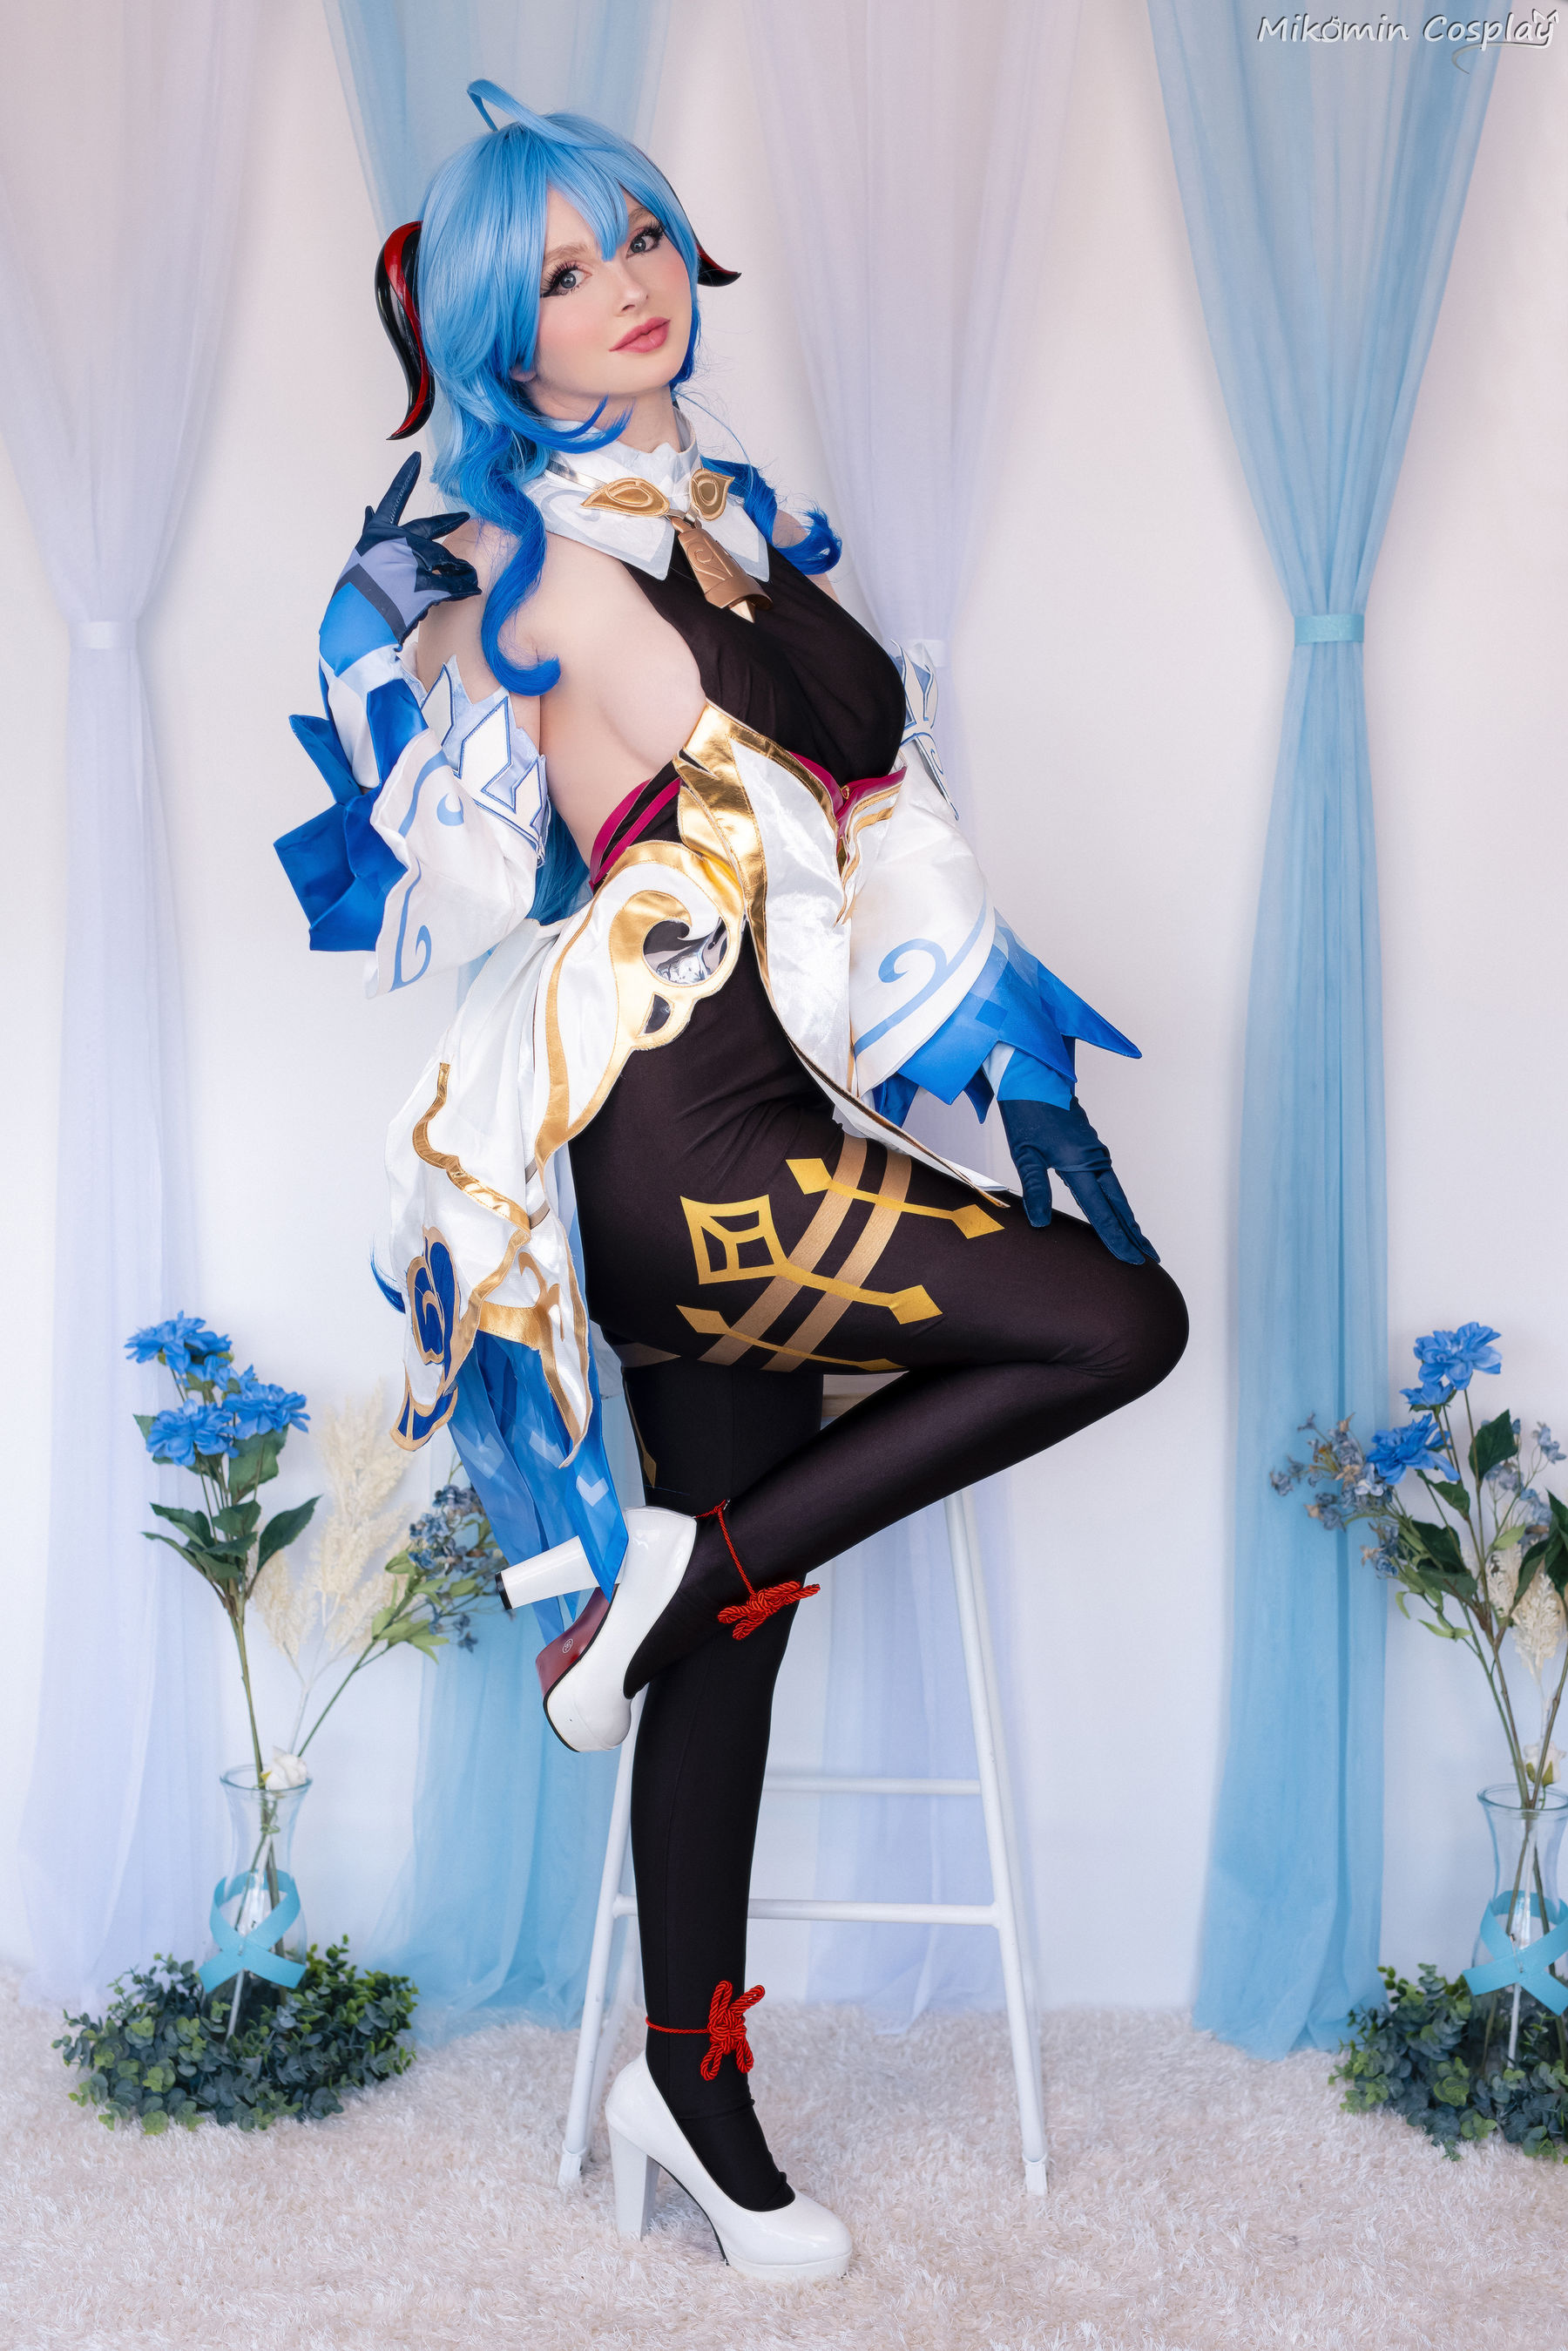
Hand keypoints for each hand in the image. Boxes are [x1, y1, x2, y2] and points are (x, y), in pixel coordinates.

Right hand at [340, 453, 478, 642]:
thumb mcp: (361, 559)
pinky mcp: (424, 587)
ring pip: (446, 561)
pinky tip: (473, 590)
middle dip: (449, 522)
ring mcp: (410, 563)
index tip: (416, 457)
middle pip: (430, 530)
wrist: (355, 628)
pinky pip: (453, 585)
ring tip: (468, 577)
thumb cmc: (356, 598)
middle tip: (464, 515)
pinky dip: (464, 588)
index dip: (405, 478)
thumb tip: (370, 507)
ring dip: (460, 570)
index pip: (394, 498)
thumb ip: (373, 536)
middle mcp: (395, 543)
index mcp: (377, 535)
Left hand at [999, 1096, 1157, 1265]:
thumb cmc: (1025, 1111)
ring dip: (1127, 1219)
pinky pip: (1108, 1181)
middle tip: (1149, 1258)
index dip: (1116, 1239)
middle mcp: (1094, 1159)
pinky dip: (1116, 1201)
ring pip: (1116, 1193)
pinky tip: (1116, 1212)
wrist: (1034, 1074)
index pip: (1102, 1211)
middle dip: (1133, 1233)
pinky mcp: (1090, 1147)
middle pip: (1119, 1205)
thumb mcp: (1024, 1153)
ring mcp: (1095, 1153)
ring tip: (1138, 1242)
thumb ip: (1035, 1189)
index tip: (1132, 1259)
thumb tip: (1041, 1224)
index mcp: (1079, 1163)